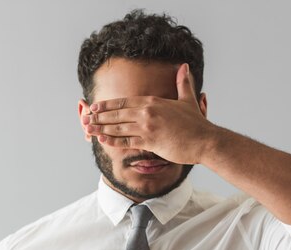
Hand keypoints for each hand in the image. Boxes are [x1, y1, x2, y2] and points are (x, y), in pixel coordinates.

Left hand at [82, 63, 215, 164]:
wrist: (206, 141)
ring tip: (87, 129)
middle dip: (99, 116)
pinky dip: (112, 140)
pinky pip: (126, 141)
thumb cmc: (197, 124)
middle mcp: (147, 112)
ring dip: (100, 128)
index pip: (124, 101)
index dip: (107, 105)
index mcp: (153, 101)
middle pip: (117, 113)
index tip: (94, 107)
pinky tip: (101, 139)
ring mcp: (148, 127)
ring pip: (118, 127)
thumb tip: (184, 66)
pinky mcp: (150, 142)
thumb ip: (183, 83)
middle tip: (85, 118)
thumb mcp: (188, 100)